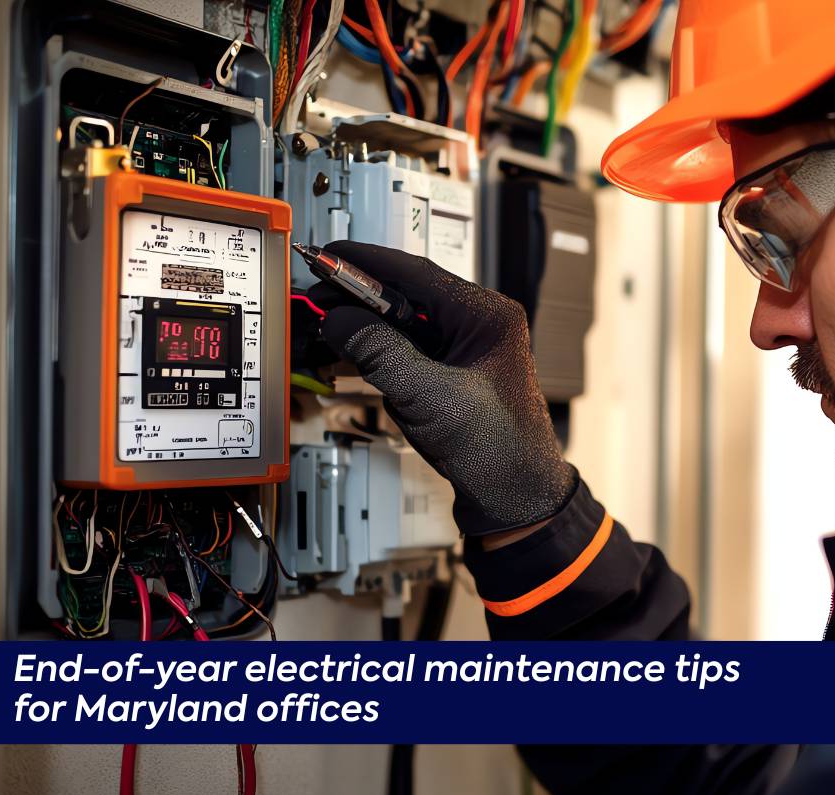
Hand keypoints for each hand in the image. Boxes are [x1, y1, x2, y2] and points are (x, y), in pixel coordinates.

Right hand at [309, 241, 575, 536]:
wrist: (516, 498)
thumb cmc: (498, 451)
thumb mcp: (429, 397)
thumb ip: (380, 353)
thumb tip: (339, 320)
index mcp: (487, 316)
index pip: (417, 272)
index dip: (367, 262)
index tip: (329, 255)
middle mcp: (478, 325)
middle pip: (407, 295)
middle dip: (359, 297)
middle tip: (317, 295)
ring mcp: (464, 349)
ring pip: (403, 323)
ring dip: (365, 327)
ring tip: (325, 327)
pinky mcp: (450, 373)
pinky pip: (406, 350)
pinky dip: (377, 353)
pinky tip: (348, 356)